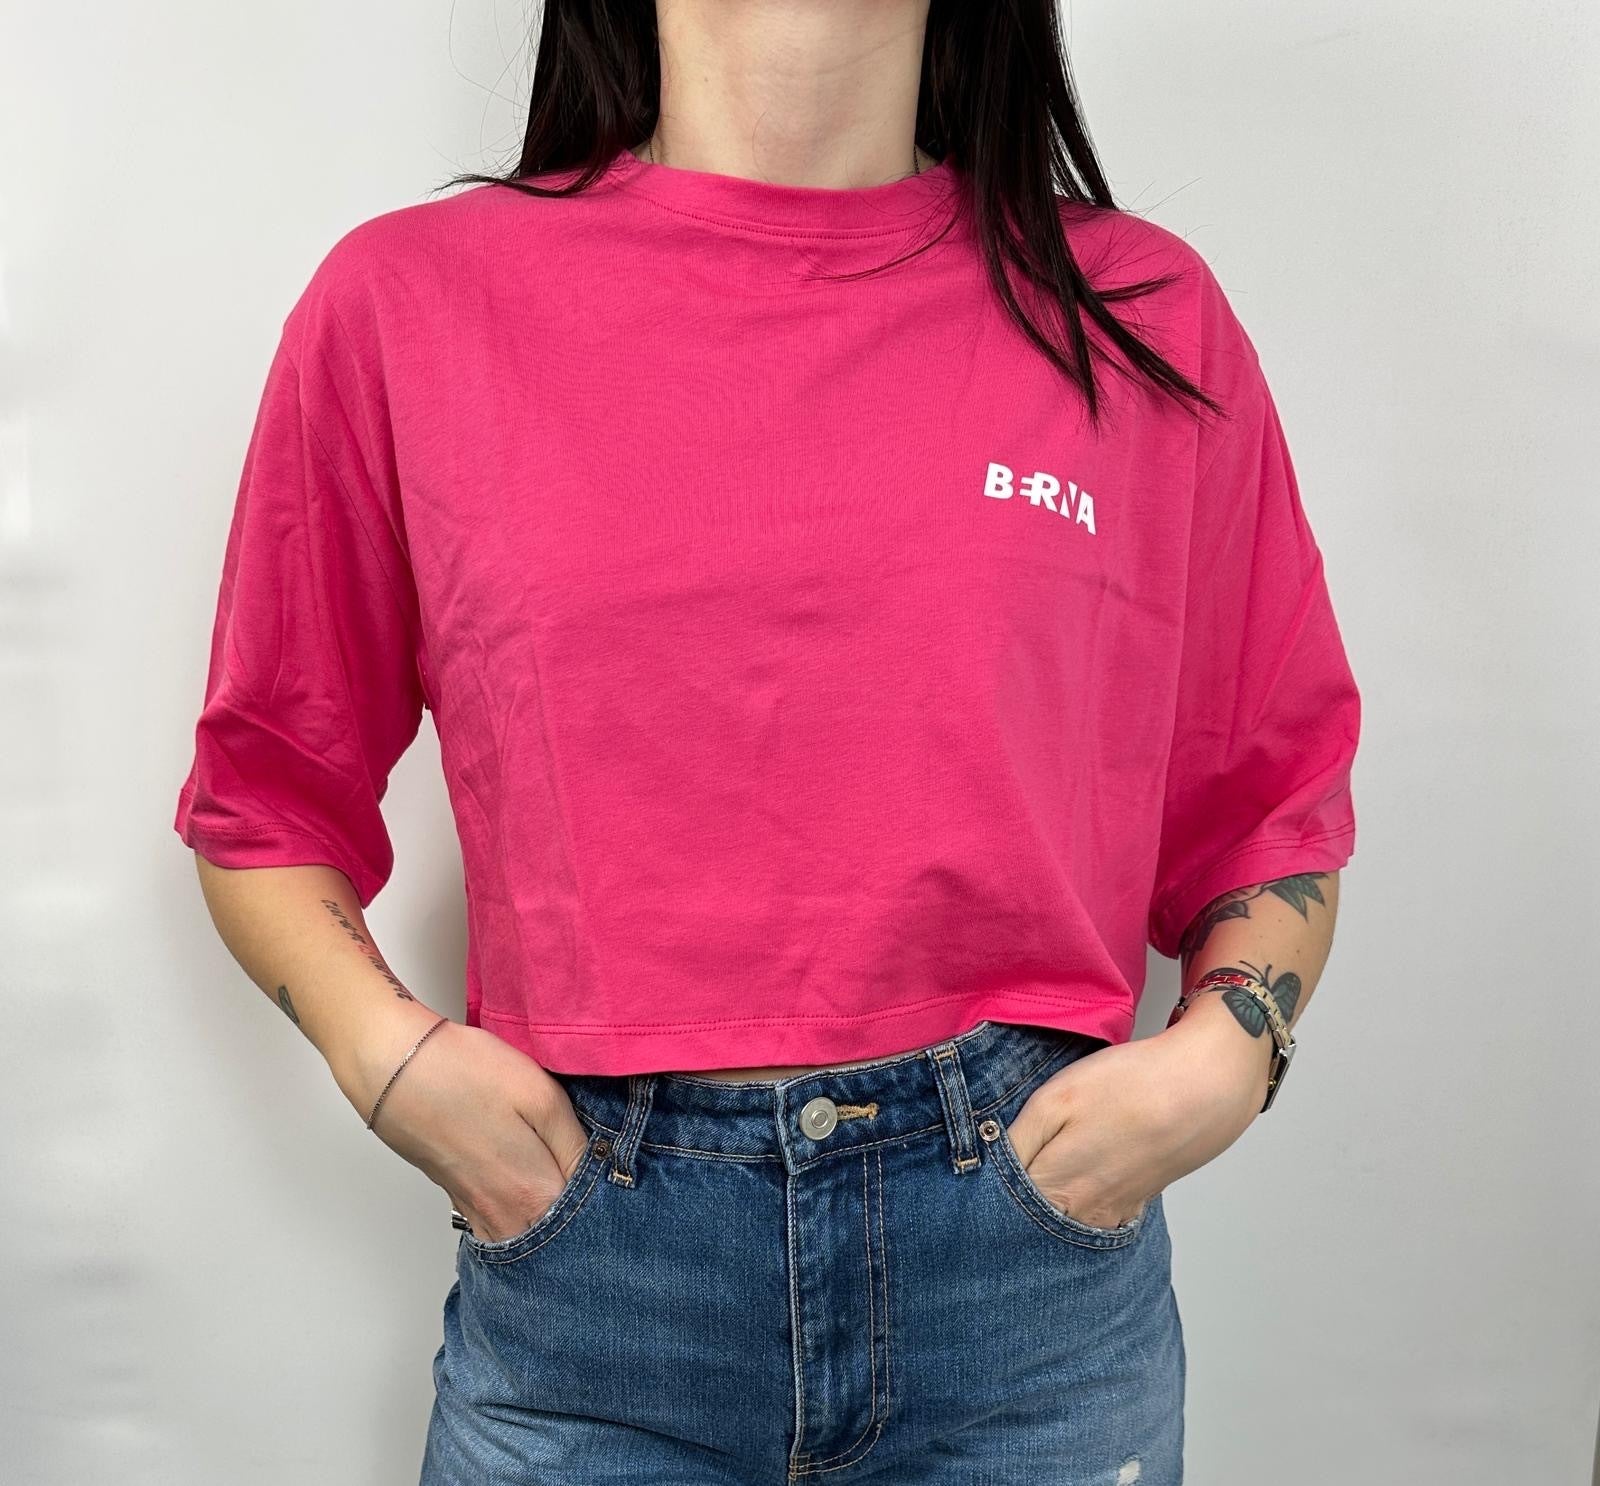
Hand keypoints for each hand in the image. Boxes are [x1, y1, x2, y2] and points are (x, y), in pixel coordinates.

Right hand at [334, 1007, 592, 1242]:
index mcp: (534, 1193)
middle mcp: (506, 1218)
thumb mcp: (541, 1096)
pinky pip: (503, 1230)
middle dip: (588, 1225)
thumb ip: (576, 1144)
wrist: (395, 1070)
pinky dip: (525, 1223)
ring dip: (556, 1228)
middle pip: (560, 1241)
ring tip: (576, 1199)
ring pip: (530, 1240)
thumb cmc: (468, 1073)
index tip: (628, 1188)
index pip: (591, 1220)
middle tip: (608, 1196)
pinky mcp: (460, 1201)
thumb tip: (602, 1172)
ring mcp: (478, 1214)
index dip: (613, 1203)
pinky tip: (537, 1200)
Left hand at [1005, 1019, 1267, 1228]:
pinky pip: (1092, 1220)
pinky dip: (1075, 1209)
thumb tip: (983, 1169)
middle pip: (1028, 1226)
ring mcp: (1111, 1215)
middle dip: (1006, 1209)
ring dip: (1040, 1212)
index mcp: (1055, 1188)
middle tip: (990, 1184)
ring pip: (1060, 1226)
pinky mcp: (1134, 1206)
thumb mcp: (1055, 1100)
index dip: (980, 1193)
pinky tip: (1073, 1184)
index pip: (999, 1210)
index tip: (968, 1181)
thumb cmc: (1128, 1087)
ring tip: (1035, 1178)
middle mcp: (1082, 1214)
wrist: (1202, 1089)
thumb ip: (1015, 1142)